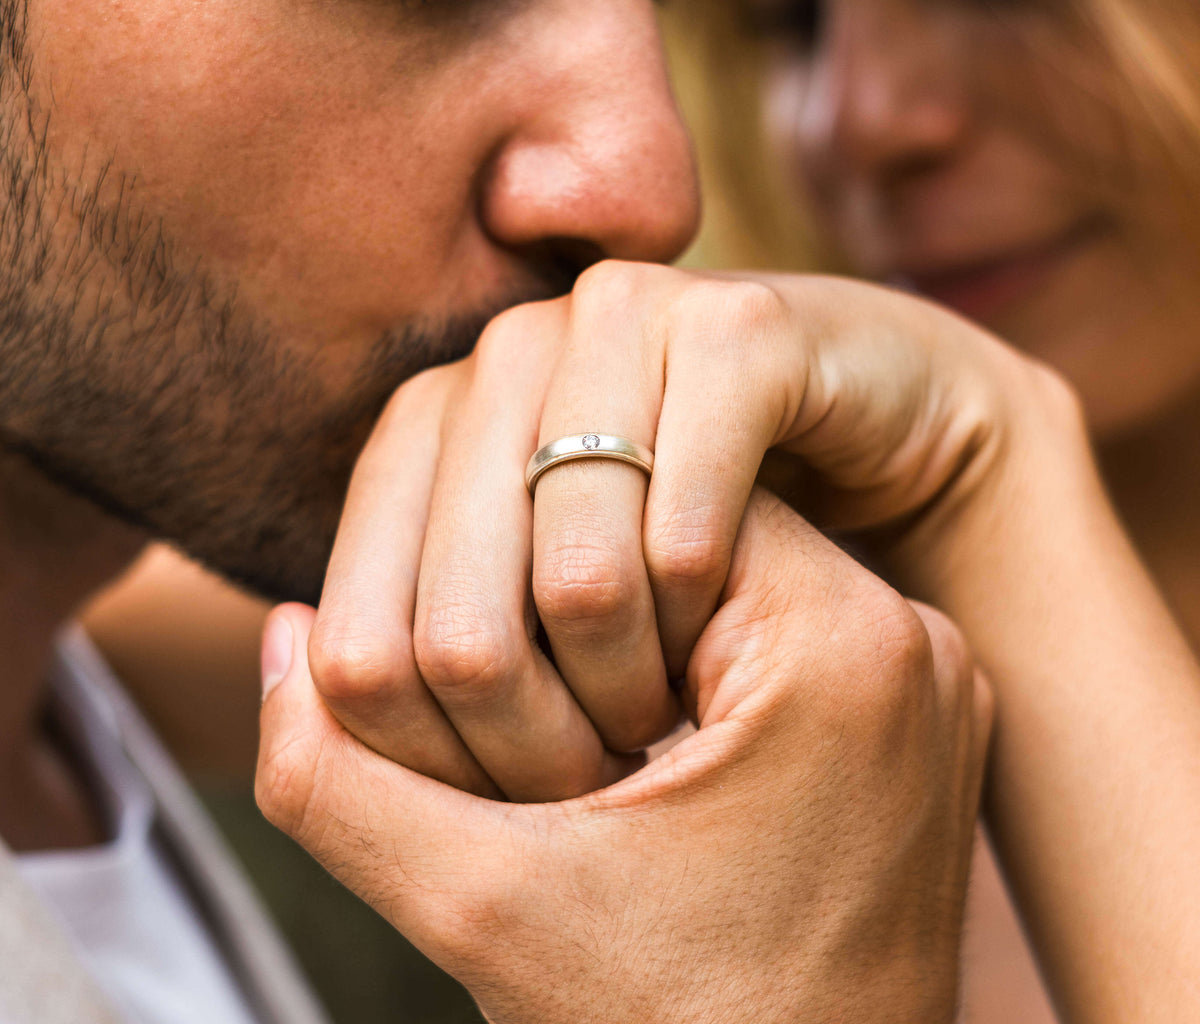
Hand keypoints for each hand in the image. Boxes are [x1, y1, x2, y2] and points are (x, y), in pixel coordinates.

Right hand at [259, 493, 993, 1023]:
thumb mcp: (483, 909)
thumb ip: (341, 774)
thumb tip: (279, 631)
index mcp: (838, 647)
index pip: (645, 498)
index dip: (541, 569)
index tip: (511, 668)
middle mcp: (911, 641)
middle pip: (694, 533)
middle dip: (593, 607)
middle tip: (553, 714)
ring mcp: (929, 681)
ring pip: (733, 580)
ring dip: (644, 636)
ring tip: (602, 741)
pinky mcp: (918, 721)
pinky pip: (785, 636)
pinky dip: (701, 672)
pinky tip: (652, 748)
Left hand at [304, 262, 1062, 801]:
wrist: (864, 422)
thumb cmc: (683, 525)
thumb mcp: (535, 581)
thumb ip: (432, 608)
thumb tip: (297, 656)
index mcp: (426, 414)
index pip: (354, 641)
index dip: (430, 759)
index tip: (512, 804)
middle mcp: (503, 353)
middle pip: (457, 628)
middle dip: (534, 743)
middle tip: (603, 781)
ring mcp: (619, 325)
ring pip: (573, 578)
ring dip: (627, 684)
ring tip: (664, 717)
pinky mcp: (735, 331)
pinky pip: (684, 521)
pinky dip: (700, 606)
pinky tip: (719, 631)